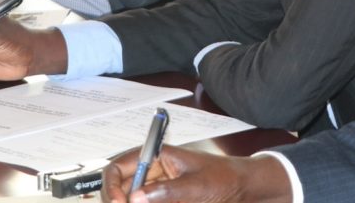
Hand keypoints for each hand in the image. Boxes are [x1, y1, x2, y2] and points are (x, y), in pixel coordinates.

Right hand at [101, 146, 291, 202]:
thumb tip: (133, 198)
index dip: (111, 184)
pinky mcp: (164, 201)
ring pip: (133, 199)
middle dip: (119, 200)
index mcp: (157, 157)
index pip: (120, 166)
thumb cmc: (224, 178)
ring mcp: (157, 189)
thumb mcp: (196, 186)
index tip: (117, 202)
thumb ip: (165, 192)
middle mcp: (152, 172)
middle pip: (121, 187)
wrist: (244, 189)